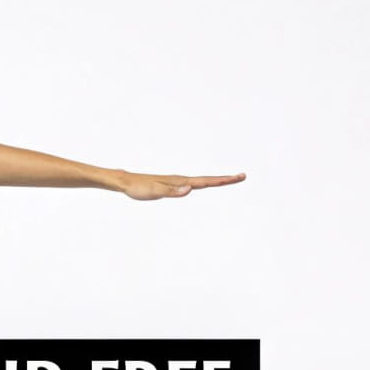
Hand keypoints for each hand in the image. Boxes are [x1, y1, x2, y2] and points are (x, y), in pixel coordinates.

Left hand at [116, 171, 245, 199]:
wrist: (127, 182)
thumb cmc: (139, 188)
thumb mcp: (155, 192)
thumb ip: (172, 191)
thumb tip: (190, 188)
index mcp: (181, 181)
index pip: (206, 182)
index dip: (223, 180)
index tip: (238, 177)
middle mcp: (182, 180)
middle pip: (208, 180)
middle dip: (225, 179)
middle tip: (242, 176)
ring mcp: (178, 182)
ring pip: (202, 181)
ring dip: (216, 181)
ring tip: (229, 180)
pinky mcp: (172, 185)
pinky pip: (193, 184)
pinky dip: (204, 184)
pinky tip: (204, 185)